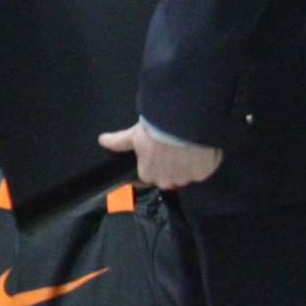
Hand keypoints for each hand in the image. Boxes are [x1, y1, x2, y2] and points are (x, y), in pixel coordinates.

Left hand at [99, 124, 221, 189]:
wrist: (181, 124)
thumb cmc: (155, 131)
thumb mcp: (134, 135)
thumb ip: (118, 142)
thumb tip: (102, 140)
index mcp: (148, 174)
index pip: (147, 176)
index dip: (150, 166)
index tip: (154, 158)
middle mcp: (168, 181)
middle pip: (168, 178)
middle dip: (169, 168)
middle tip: (170, 150)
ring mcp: (187, 178)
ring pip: (186, 175)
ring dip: (185, 165)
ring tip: (185, 148)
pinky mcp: (204, 172)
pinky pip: (203, 169)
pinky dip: (203, 161)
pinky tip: (199, 150)